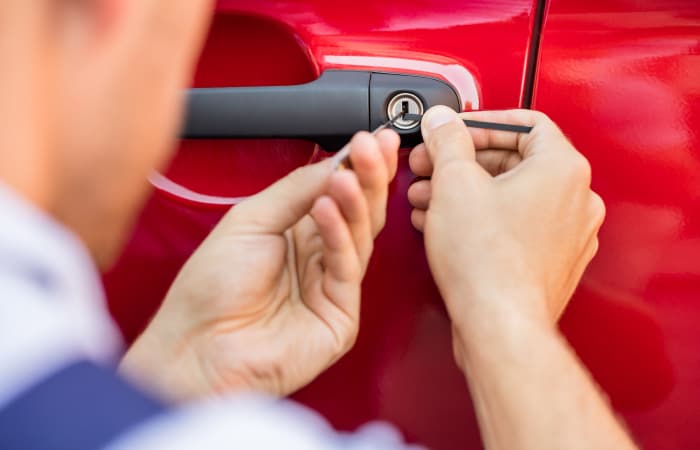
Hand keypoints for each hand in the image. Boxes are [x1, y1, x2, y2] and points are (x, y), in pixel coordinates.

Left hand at [121, 130, 399, 400]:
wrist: (195, 347)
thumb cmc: (211, 289)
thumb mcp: (250, 220)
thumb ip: (295, 190)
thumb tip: (336, 162)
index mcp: (295, 233)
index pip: (337, 193)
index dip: (356, 167)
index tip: (370, 139)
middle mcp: (317, 257)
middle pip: (358, 211)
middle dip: (368, 176)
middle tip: (373, 147)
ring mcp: (331, 286)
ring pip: (360, 236)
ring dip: (355, 201)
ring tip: (347, 175)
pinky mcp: (340, 315)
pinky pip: (347, 267)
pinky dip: (340, 235)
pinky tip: (328, 208)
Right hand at [408, 107, 604, 338]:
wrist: (499, 324)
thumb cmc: (488, 263)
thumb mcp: (454, 183)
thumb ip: (447, 140)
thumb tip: (442, 121)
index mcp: (564, 169)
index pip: (525, 123)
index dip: (480, 123)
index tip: (453, 132)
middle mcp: (576, 200)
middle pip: (515, 161)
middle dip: (463, 162)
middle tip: (431, 166)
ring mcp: (568, 234)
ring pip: (511, 195)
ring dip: (466, 191)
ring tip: (429, 198)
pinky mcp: (552, 261)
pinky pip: (516, 225)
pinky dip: (482, 218)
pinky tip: (446, 225)